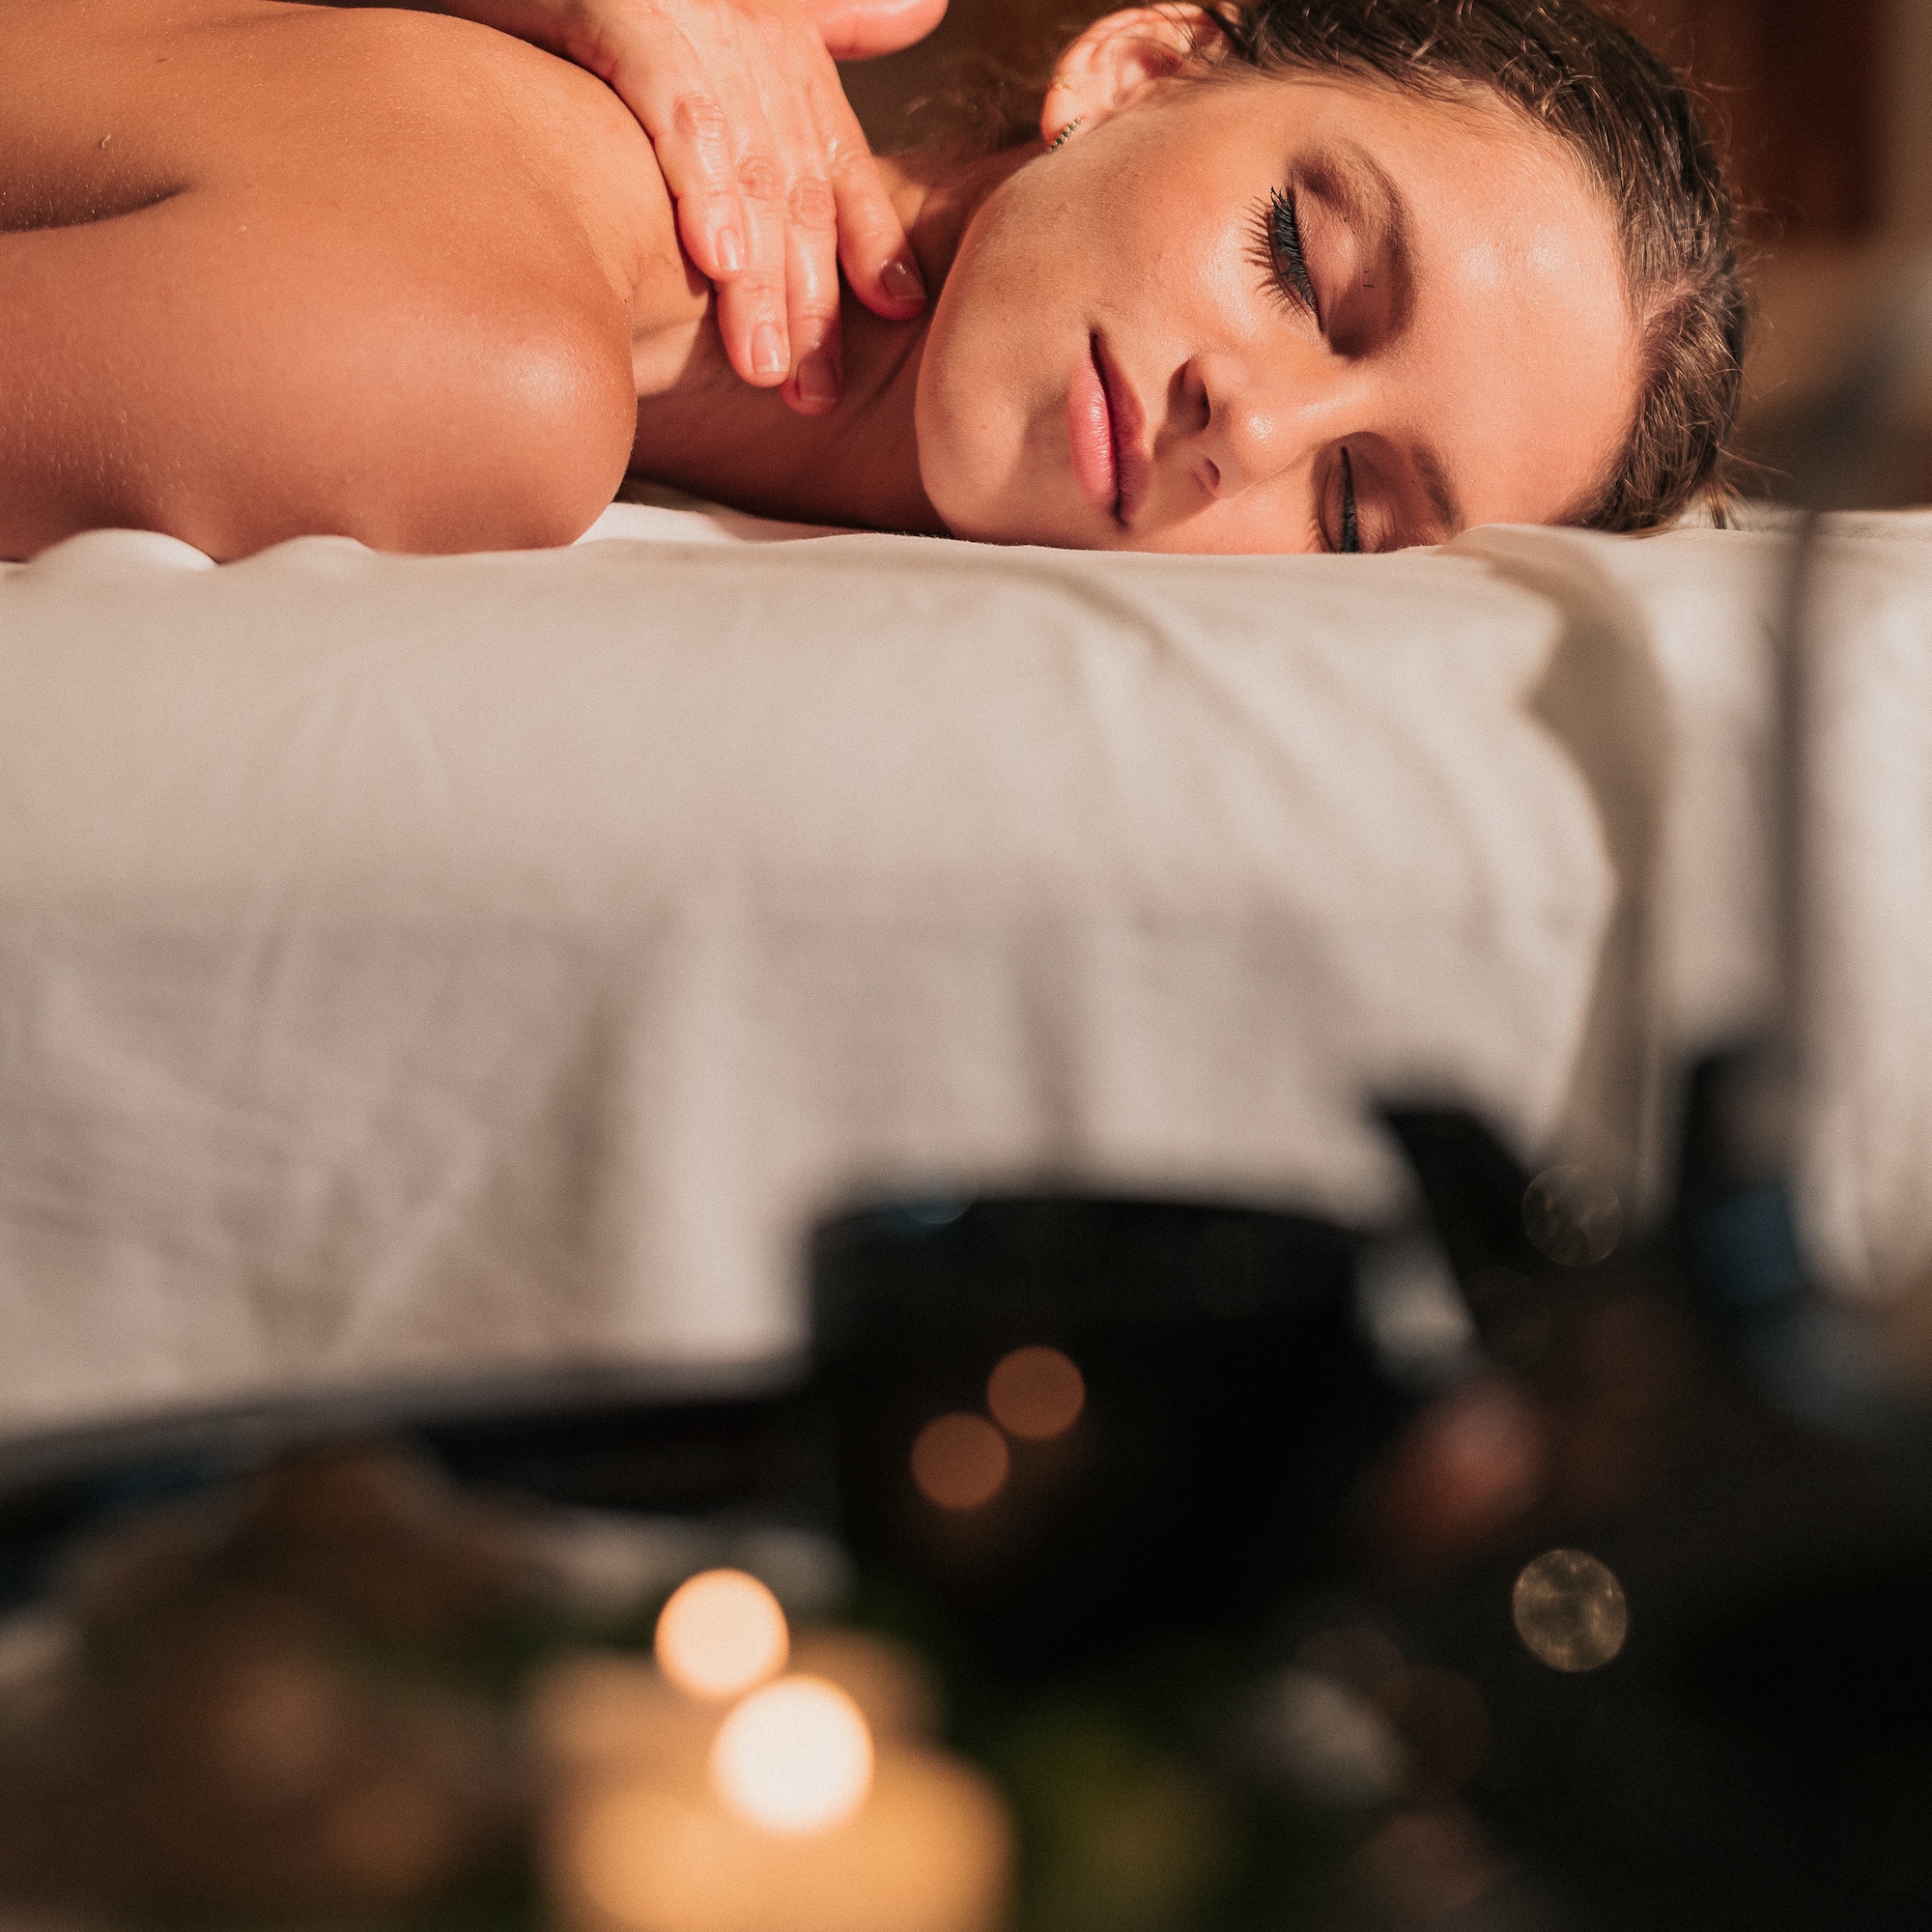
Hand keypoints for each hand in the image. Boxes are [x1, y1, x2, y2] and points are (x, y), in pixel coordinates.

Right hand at [449, 0, 944, 414]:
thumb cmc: (599, 0)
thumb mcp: (715, 17)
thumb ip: (821, 23)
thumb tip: (921, 12)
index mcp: (775, 46)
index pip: (838, 161)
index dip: (873, 241)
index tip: (903, 315)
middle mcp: (746, 31)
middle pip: (798, 185)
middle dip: (810, 297)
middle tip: (813, 393)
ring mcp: (688, 21)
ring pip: (748, 167)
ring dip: (760, 276)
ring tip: (765, 365)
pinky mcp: (619, 8)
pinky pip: (675, 112)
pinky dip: (701, 186)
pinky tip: (718, 262)